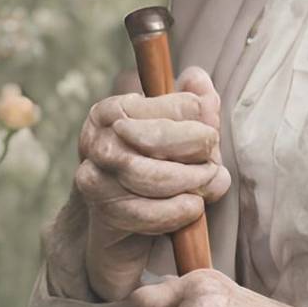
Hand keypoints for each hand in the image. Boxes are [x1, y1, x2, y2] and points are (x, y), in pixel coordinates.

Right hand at [72, 65, 230, 301]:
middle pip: (155, 137)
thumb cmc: (153, 174)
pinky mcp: (102, 212)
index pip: (166, 103)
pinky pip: (145, 212)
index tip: (211, 134)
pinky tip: (192, 208)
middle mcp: (97, 139)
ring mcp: (94, 177)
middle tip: (213, 163)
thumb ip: (194, 110)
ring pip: (148, 175)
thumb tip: (198, 78)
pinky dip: (176, 211)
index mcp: (112, 111)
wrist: (118, 228)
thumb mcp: (179, 140)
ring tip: (206, 184)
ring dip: (190, 182)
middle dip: (194, 151)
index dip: (198, 120)